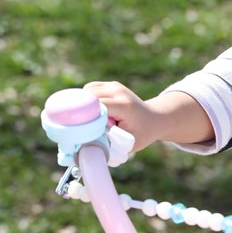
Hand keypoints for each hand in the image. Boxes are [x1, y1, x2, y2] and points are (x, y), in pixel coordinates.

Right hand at [84, 81, 214, 150]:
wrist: (155, 118)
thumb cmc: (142, 134)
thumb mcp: (129, 144)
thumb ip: (108, 145)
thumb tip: (85, 147)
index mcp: (124, 105)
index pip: (96, 106)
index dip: (83, 116)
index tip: (76, 129)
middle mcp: (118, 91)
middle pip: (88, 97)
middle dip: (81, 111)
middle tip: (80, 126)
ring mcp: (113, 85)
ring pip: (86, 91)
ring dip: (83, 105)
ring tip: (91, 119)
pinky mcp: (109, 85)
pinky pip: (89, 90)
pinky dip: (87, 100)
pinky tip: (93, 111)